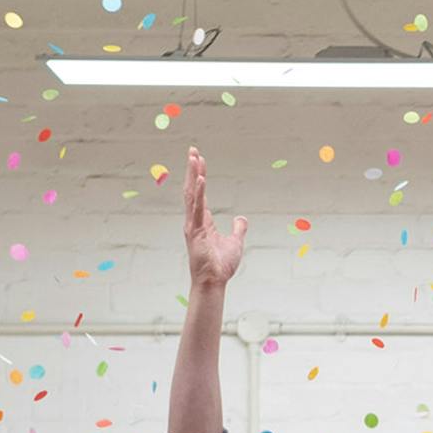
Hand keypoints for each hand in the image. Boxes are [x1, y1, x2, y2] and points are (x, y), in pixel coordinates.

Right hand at [183, 147, 246, 291]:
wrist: (214, 281)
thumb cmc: (221, 265)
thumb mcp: (235, 242)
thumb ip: (238, 228)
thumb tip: (241, 218)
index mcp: (202, 221)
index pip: (200, 193)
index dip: (199, 176)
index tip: (198, 160)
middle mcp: (194, 219)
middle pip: (192, 189)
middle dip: (192, 169)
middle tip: (192, 150)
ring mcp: (193, 224)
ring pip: (192, 194)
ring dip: (193, 175)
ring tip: (194, 157)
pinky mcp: (195, 231)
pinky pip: (196, 208)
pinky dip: (199, 193)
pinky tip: (200, 179)